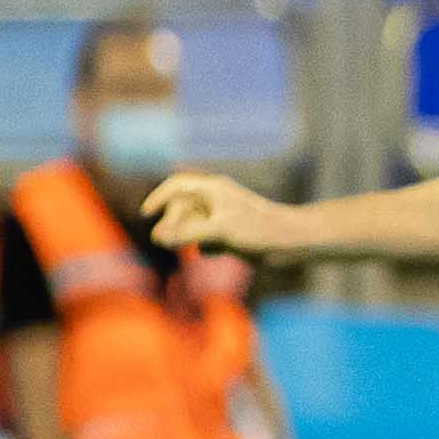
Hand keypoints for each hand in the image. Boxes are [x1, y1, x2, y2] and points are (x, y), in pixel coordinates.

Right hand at [142, 171, 292, 255]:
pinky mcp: (232, 235)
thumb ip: (188, 233)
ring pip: (193, 225)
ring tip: (185, 248)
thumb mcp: (220, 230)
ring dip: (186, 236)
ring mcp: (224, 218)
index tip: (146, 214)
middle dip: (172, 223)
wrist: (293, 244)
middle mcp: (217, 200)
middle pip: (181, 207)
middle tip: (165, 241)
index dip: (159, 197)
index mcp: (214, 189)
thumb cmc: (259, 230)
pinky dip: (205, 246)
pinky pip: (208, 239)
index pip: (177, 185)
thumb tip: (159, 237)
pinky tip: (213, 253)